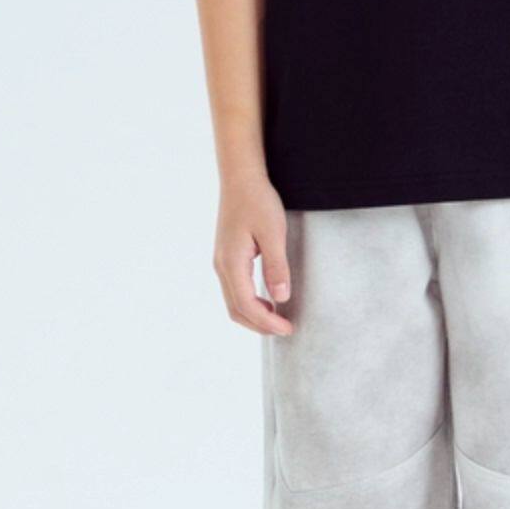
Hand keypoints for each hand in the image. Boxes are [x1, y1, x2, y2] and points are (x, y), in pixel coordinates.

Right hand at [213, 171, 292, 333]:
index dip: (267, 322)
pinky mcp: (227, 257)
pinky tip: (268, 301)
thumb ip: (277, 266)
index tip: (288, 328)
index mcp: (231, 263)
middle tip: (286, 329)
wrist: (240, 179)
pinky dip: (250, 303)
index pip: (246, 305)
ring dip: (254, 316)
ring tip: (279, 319)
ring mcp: (221, 262)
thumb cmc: (258, 201)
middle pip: (236, 310)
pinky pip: (235, 289)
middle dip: (260, 325)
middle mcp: (221, 266)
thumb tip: (281, 298)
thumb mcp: (273, 233)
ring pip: (234, 302)